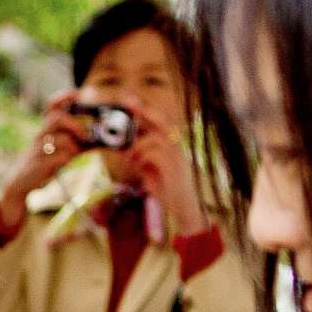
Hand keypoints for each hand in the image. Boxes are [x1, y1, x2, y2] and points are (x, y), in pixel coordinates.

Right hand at [0, 91, 89, 234]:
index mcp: (45, 129)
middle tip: (84, 135)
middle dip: (74, 124)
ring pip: (60, 140)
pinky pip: (57, 158)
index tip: (77, 94)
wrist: (20, 184)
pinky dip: (66, 159)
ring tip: (76, 153)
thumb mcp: (60, 151)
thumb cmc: (43, 165)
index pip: (52, 106)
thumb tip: (101, 141)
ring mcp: (38, 150)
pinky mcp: (38, 165)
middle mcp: (40, 136)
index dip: (64, 97)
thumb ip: (78, 145)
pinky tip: (66, 163)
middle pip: (57, 118)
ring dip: (73, 146)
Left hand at [126, 114, 209, 238]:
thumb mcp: (152, 172)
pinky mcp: (173, 168)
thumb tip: (126, 150)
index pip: (160, 123)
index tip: (129, 99)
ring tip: (129, 158)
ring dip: (137, 146)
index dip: (146, 110)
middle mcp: (177, 149)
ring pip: (155, 138)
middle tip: (127, 102)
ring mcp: (177, 157)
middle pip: (161, 122)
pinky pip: (155, 154)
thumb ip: (142, 159)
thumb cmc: (169, 193)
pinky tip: (136, 165)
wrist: (186, 212)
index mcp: (173, 147)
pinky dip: (141, 157)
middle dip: (143, 111)